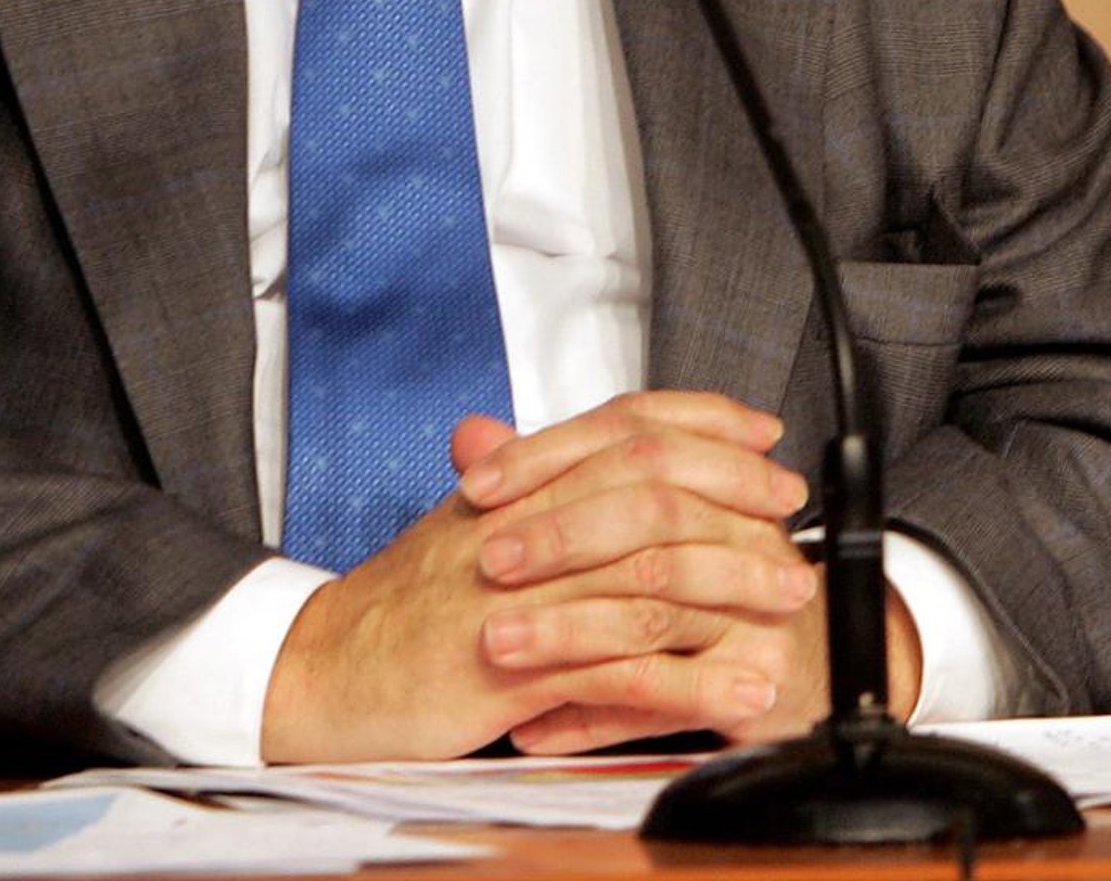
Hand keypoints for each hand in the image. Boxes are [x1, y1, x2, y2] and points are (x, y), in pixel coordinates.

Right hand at [261, 390, 819, 760]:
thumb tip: (582, 464)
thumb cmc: (397, 609)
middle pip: (648, 488)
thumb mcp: (464, 530)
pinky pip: (620, 671)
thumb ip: (527, 493)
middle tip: (788, 514)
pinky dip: (691, 682)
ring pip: (647, 576)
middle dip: (732, 496)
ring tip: (787, 603)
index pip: (620, 427)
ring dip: (731, 588)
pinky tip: (737, 689)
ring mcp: (521, 595)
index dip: (697, 421)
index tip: (758, 432)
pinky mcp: (515, 669)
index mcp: (514, 486)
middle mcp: (522, 524)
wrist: (322, 669)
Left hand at [456, 399, 923, 752]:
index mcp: (709, 471)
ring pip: (650, 607)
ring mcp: (750, 602)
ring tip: (499, 646)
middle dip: (559, 535)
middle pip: (647, 510)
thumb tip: (472, 435)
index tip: (479, 482)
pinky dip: (591, 714)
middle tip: (489, 561)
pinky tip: (537, 722)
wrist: (806, 661)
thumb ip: (550, 477)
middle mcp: (737, 524)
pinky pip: (663, 696)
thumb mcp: (630, 521)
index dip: (550, 453)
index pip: (630, 434)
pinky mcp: (752, 677)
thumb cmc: (707, 583)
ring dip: (565, 631)